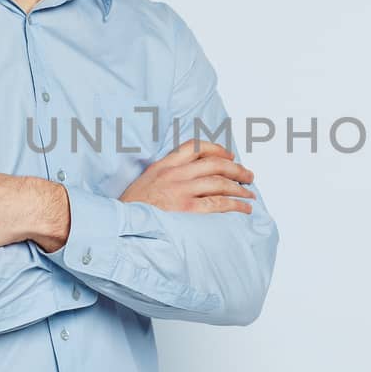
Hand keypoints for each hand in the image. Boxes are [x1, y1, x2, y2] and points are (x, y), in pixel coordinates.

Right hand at [120, 139, 256, 214]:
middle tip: (248, 176)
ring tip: (250, 193)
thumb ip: (166, 174)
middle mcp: (174, 174)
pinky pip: (217, 204)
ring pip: (219, 182)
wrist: (120, 224)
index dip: (217, 149)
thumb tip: (189, 176)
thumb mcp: (146, 181)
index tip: (229, 156)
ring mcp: (180, 191)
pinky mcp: (186, 209)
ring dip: (239, 187)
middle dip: (236, 169)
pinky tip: (244, 208)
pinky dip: (235, 204)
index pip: (194, 147)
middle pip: (214, 164)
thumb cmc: (132, 208)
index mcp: (164, 165)